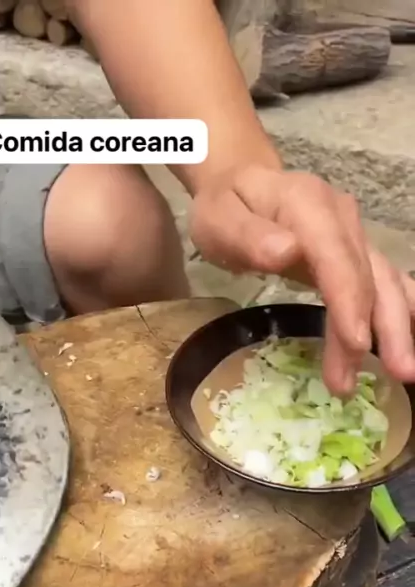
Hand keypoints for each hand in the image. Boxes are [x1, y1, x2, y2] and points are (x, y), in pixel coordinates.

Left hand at [190, 164, 414, 394]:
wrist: (242, 184)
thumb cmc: (227, 208)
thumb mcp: (219, 219)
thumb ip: (248, 236)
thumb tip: (286, 252)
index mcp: (307, 205)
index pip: (336, 257)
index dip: (349, 300)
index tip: (357, 342)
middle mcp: (342, 218)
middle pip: (370, 275)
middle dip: (385, 326)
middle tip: (398, 373)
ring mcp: (355, 236)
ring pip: (385, 284)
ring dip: (397, 328)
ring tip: (404, 372)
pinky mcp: (359, 254)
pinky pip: (388, 284)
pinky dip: (403, 314)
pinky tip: (410, 344)